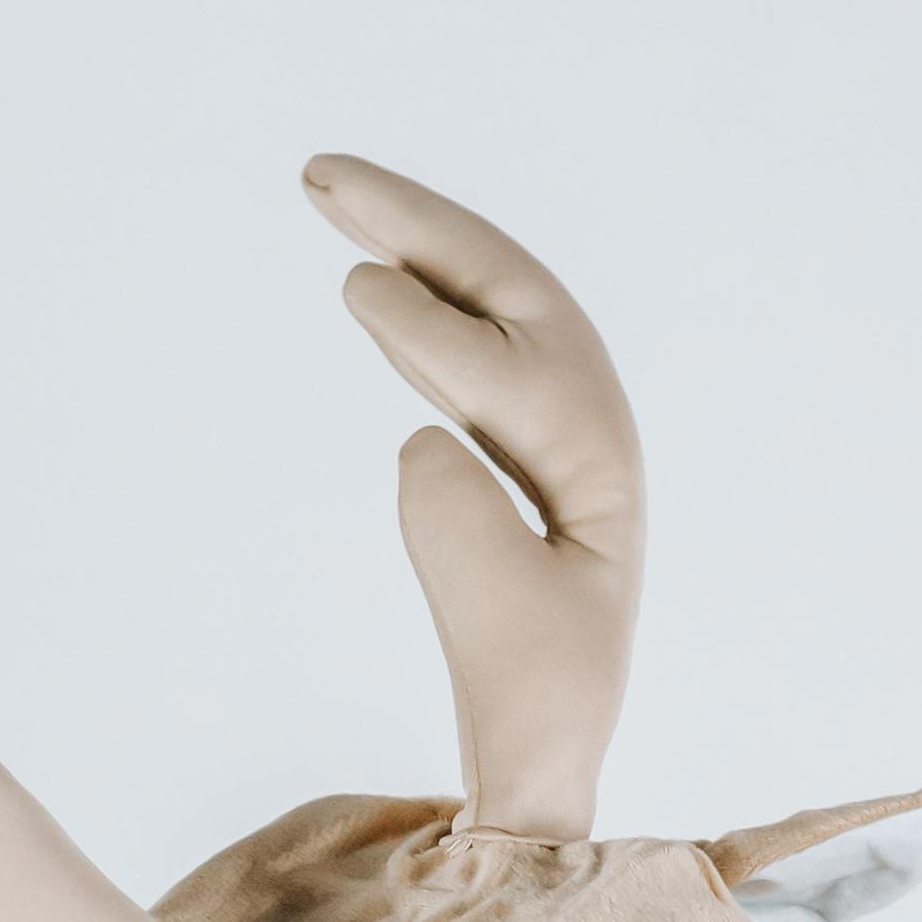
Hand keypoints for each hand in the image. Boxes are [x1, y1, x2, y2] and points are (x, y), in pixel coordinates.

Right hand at [306, 152, 645, 833]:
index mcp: (599, 481)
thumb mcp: (507, 657)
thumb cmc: (535, 713)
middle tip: (323, 176)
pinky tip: (372, 276)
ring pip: (489, 302)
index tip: (355, 286)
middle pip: (511, 296)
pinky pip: (472, 335)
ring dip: (415, 240)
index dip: (436, 332)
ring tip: (327, 189)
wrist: (555, 745)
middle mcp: (588, 430)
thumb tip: (422, 440)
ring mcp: (555, 426)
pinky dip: (420, 292)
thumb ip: (467, 552)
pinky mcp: (519, 438)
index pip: (516, 381)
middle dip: (422, 228)